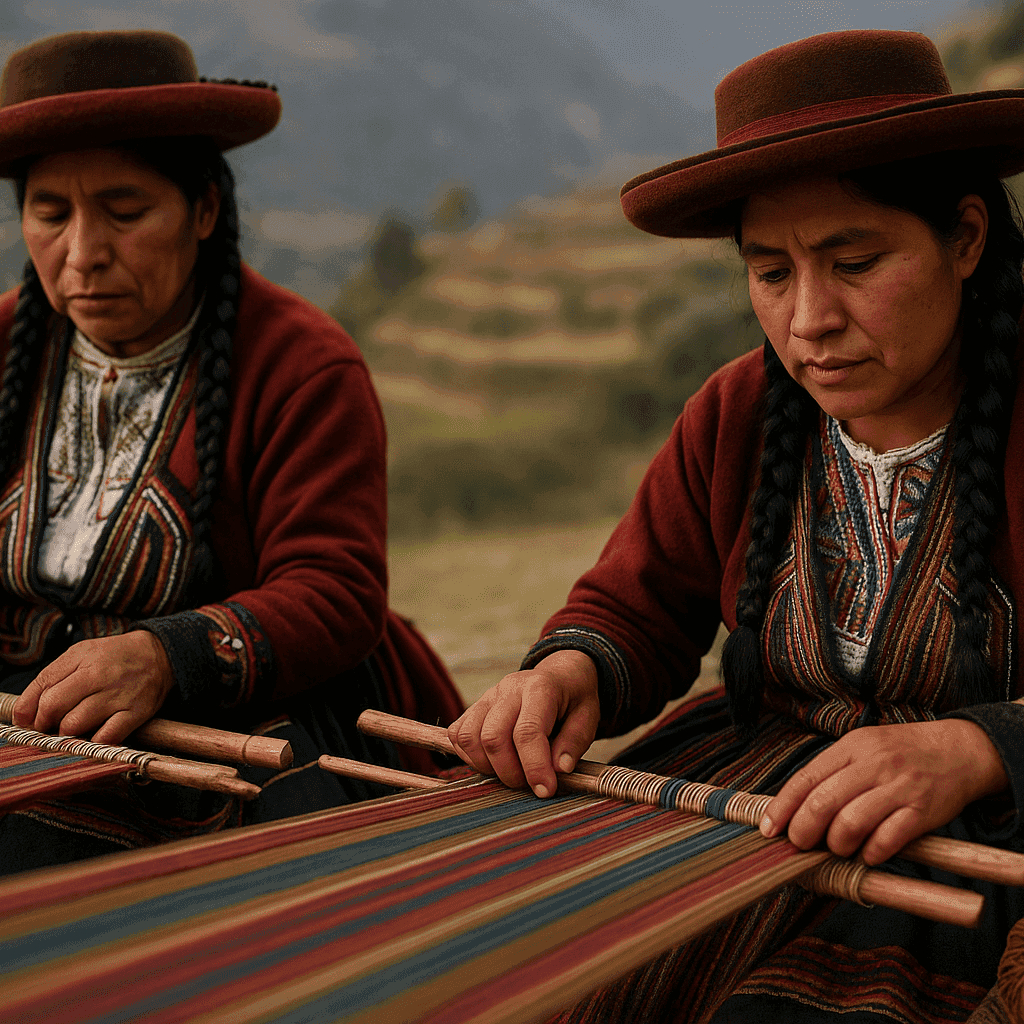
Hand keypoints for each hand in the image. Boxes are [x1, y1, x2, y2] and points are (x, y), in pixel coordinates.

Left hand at [12, 630, 174, 744]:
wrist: (159, 654)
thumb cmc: (115, 656)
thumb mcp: (80, 654)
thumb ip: (50, 678)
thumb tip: (23, 713)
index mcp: (82, 660)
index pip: (42, 691)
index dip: (29, 712)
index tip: (31, 720)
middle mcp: (99, 677)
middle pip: (54, 710)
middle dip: (44, 724)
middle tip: (50, 726)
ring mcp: (118, 696)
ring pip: (75, 726)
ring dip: (66, 734)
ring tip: (73, 730)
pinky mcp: (136, 713)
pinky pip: (105, 738)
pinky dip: (93, 743)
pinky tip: (92, 737)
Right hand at [447, 649, 599, 798]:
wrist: (559, 675)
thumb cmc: (573, 699)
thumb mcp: (588, 716)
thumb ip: (574, 742)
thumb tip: (559, 769)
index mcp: (540, 688)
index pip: (527, 731)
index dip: (535, 766)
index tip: (545, 790)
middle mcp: (509, 689)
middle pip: (493, 737)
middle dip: (510, 772)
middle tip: (529, 784)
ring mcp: (488, 696)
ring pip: (470, 737)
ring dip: (488, 766)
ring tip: (513, 772)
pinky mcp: (475, 707)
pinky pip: (459, 735)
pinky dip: (471, 757)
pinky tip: (495, 762)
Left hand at [761, 719, 1008, 863]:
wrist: (959, 750)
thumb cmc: (900, 753)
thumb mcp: (862, 748)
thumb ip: (833, 773)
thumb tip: (795, 808)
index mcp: (851, 747)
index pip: (806, 779)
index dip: (782, 807)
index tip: (769, 829)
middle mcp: (873, 764)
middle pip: (823, 802)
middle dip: (804, 831)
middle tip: (801, 845)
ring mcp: (899, 787)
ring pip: (852, 822)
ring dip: (837, 844)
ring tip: (838, 848)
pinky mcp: (923, 811)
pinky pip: (887, 838)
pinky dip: (871, 853)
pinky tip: (867, 854)